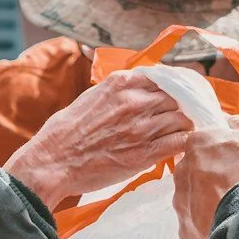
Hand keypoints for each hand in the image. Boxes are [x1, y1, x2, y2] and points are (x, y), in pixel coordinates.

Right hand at [4, 70, 196, 205]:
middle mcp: (135, 101)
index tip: (179, 94)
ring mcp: (142, 127)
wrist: (53, 161)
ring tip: (182, 131)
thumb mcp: (91, 96)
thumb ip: (118, 91)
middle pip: (178, 98)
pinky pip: (180, 142)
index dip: (176, 86)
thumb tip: (137, 90)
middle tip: (185, 115)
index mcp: (121, 83)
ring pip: (183, 119)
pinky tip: (179, 146)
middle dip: (184, 106)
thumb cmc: (65, 132)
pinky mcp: (145, 153)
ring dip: (185, 125)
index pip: (165, 77)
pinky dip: (184, 143)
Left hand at [171, 115, 238, 238]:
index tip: (231, 162)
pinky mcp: (184, 230)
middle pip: (192, 171)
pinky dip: (206, 224)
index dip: (217, 153)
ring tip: (231, 207)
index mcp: (198, 144)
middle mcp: (181, 171)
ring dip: (206, 201)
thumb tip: (229, 121)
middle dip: (209, 177)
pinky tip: (225, 223)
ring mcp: (180, 202)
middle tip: (233, 185)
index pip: (200, 144)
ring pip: (191, 198)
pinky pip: (193, 224)